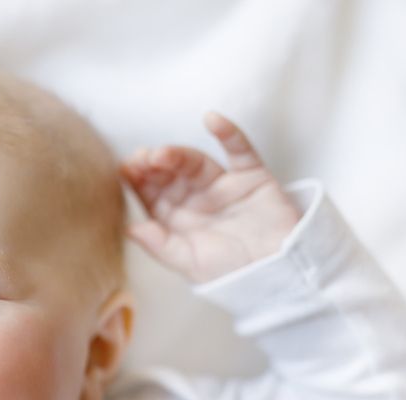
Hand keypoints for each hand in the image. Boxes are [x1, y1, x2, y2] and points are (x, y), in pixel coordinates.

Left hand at [119, 112, 301, 282]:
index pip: (152, 195)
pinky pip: (239, 150)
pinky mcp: (251, 176)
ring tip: (162, 154)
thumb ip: (159, 244)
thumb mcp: (189, 262)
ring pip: (196, 162)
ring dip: (178, 154)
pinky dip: (228, 133)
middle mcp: (197, 198)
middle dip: (155, 166)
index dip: (139, 182)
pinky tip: (212, 119)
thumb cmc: (232, 272)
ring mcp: (223, 185)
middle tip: (143, 160)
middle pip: (171, 175)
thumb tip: (128, 228)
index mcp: (177, 219)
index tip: (126, 170)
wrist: (279, 273)